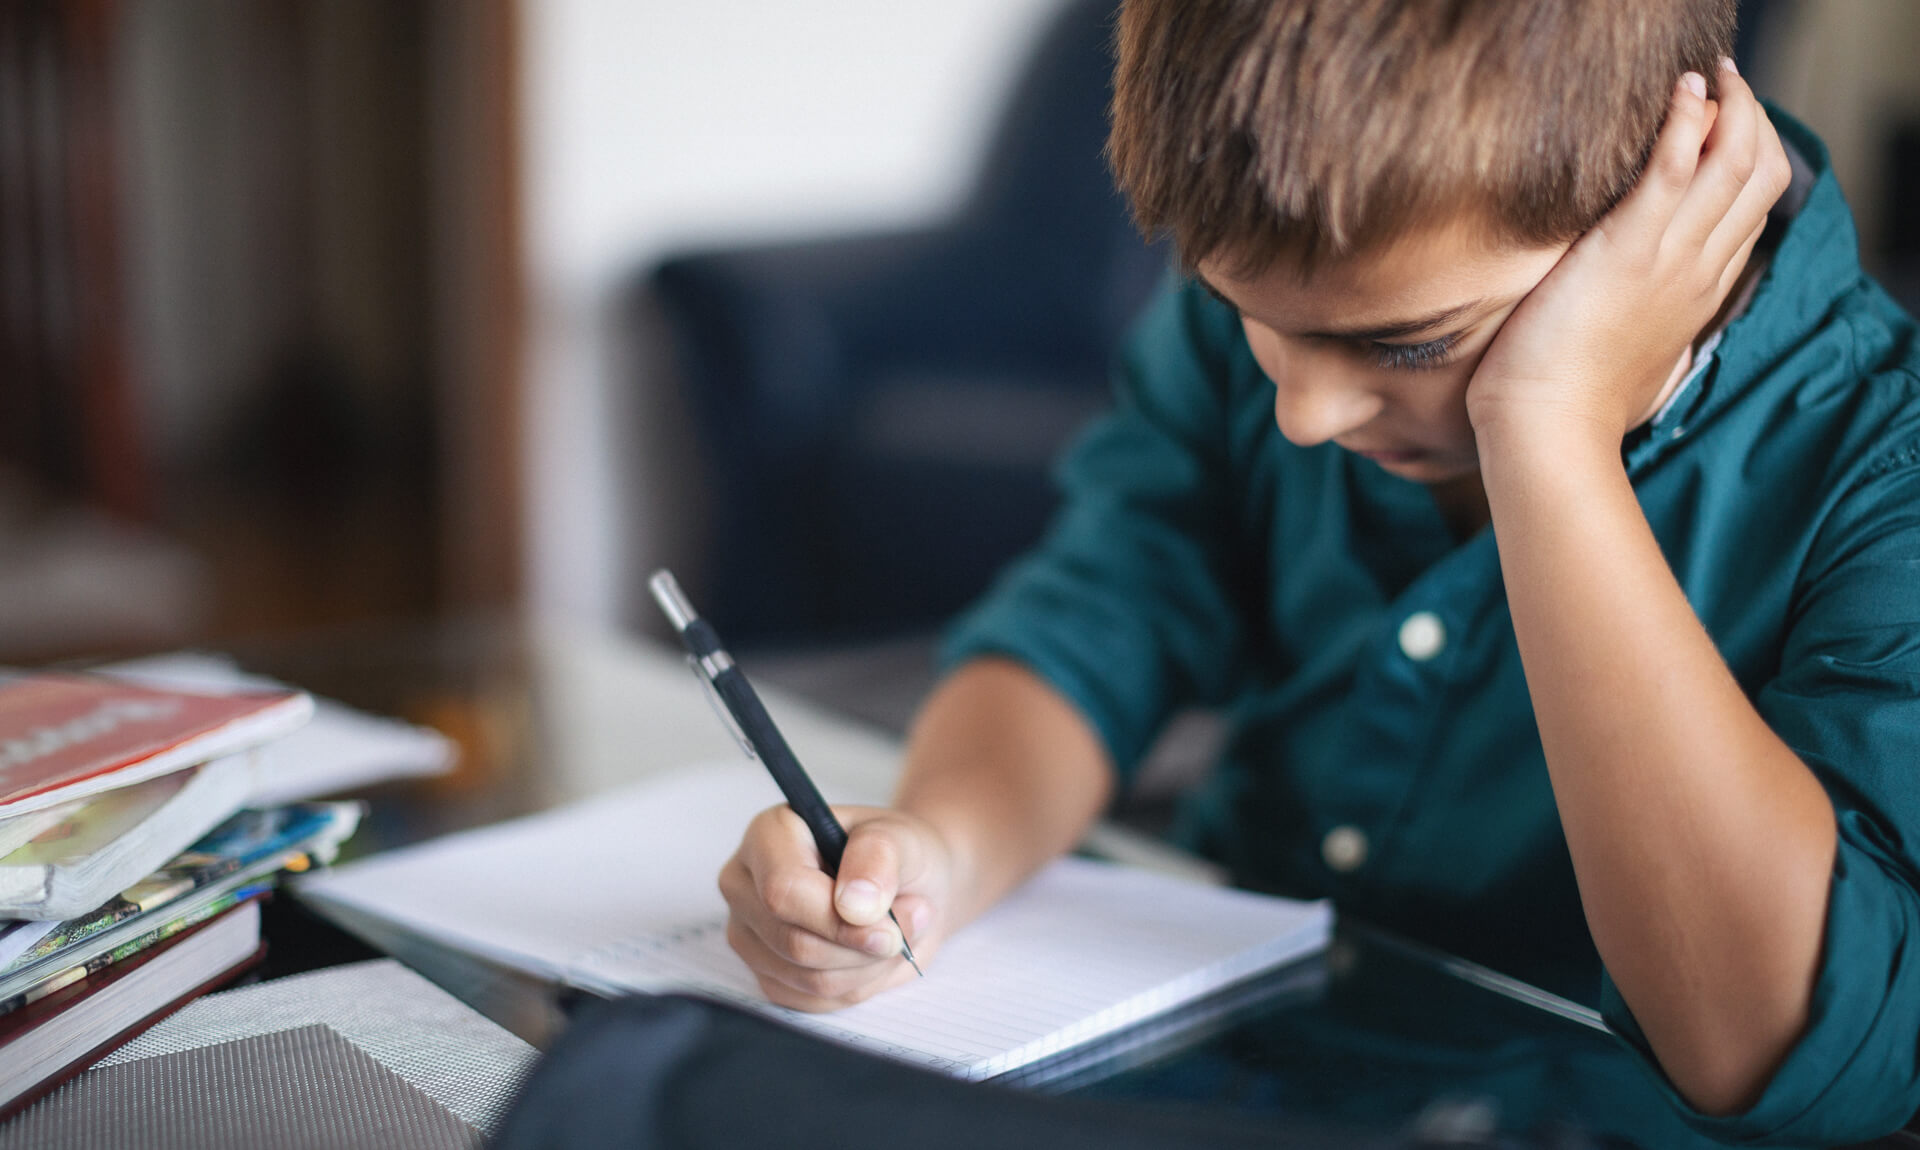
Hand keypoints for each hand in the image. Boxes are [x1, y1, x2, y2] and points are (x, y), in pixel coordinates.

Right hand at [718, 804, 953, 1010]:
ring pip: (806, 978)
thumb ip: (878, 859)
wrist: (907, 885)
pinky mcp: (765, 972)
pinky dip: (856, 985)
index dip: (839, 921)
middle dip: (861, 947)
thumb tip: (854, 905)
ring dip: (866, 967)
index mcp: (768, 835)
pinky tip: (870, 955)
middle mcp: (745, 883)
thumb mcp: (901, 839)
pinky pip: (811, 1000)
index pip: (783, 891)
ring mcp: (749, 932)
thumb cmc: (897, 855)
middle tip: (904, 925)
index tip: (889, 927)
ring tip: (893, 933)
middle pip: (793, 942)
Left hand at [1466, 59, 1790, 449]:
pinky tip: (1683, 96)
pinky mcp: (1628, 249)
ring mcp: (1670, 258)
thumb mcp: (1631, 366)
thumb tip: (1646, 345)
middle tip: (1723, 89)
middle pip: (1758, 175)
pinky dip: (1686, 122)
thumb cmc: (1571, 408)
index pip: (1750, 212)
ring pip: (1734, 161)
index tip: (1722, 131)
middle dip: (1749, 121)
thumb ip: (1646, 337)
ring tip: (1706, 80)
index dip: (1745, 161)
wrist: (1547, 432)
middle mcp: (1699, 271)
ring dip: (1729, 108)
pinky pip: (1674, 167)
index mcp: (1700, 296)